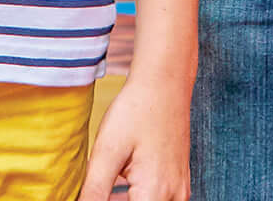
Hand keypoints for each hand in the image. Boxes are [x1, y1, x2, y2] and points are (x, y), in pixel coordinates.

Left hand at [83, 60, 187, 200]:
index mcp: (154, 193)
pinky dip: (138, 198)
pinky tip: (120, 186)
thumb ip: (94, 190)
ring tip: (105, 186)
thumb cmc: (137, 111)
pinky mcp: (179, 182)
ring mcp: (179, 191)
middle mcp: (174, 197)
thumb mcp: (107, 151)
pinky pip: (158, 200)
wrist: (165, 83)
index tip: (93, 193)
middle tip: (96, 188)